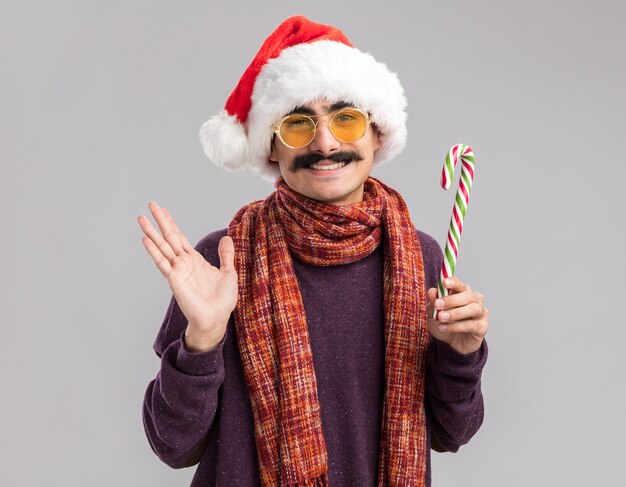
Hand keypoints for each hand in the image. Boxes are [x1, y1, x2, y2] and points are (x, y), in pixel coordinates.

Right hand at [137, 202, 237, 351]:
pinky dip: (154, 251)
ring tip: (141, 218)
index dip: (172, 223)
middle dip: (160, 221)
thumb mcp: (229, 272)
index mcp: (194, 260)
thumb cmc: (222, 300)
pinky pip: (163, 262)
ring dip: (152, 232)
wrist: (217, 318)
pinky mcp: (174, 279)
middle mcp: (183, 263)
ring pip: (162, 247)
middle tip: (151, 204)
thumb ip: (226, 255)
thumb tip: (226, 237)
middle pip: (169, 237)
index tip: (163, 210)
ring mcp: (177, 270)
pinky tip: (146, 239)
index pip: (180, 237)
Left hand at [426, 276, 488, 354]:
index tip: (444, 282)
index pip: (460, 284)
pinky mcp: (482, 327)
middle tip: (438, 304)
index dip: (454, 282)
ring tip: (441, 317)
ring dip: (455, 313)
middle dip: (452, 299)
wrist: (450, 343)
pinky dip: (456, 326)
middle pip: (468, 295)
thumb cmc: (444, 323)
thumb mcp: (433, 313)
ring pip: (473, 309)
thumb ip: (433, 302)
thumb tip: (432, 291)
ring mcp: (481, 313)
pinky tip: (444, 328)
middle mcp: (475, 300)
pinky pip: (472, 325)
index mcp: (463, 293)